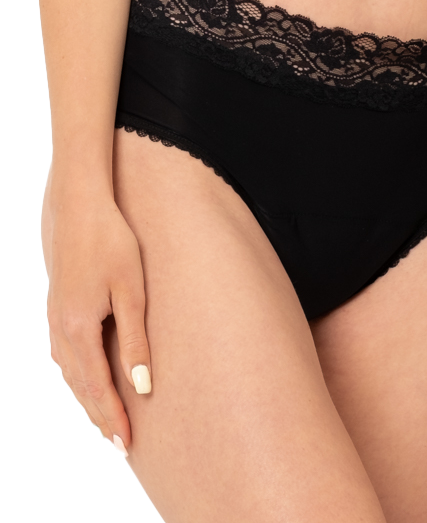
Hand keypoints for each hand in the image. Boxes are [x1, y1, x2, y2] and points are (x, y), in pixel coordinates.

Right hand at [42, 178, 151, 458]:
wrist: (79, 205)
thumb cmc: (111, 241)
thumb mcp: (131, 289)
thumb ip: (135, 340)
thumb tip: (142, 387)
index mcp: (80, 329)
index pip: (97, 389)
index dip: (112, 419)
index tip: (125, 446)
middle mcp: (62, 330)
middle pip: (81, 388)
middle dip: (99, 419)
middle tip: (117, 450)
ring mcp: (56, 320)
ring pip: (71, 374)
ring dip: (87, 401)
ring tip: (104, 425)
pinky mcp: (57, 309)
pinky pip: (66, 356)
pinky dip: (79, 378)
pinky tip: (88, 382)